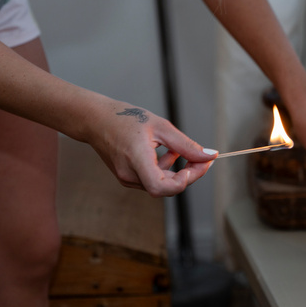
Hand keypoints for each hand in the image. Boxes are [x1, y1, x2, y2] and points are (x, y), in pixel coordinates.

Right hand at [85, 104, 216, 196]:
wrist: (96, 120)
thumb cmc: (126, 118)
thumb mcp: (161, 127)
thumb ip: (187, 145)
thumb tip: (210, 156)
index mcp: (135, 159)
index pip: (160, 188)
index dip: (183, 182)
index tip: (198, 165)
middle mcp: (129, 175)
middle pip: (167, 187)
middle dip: (189, 174)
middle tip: (203, 158)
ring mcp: (127, 179)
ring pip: (162, 184)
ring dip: (178, 171)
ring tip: (180, 150)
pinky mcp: (128, 178)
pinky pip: (153, 180)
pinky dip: (166, 170)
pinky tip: (168, 153)